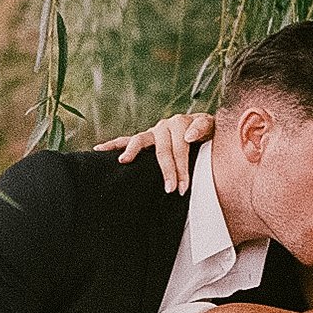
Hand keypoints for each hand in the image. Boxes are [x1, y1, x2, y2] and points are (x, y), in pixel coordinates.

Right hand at [98, 110, 215, 191]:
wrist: (206, 130)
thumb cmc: (210, 133)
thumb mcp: (213, 128)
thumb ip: (203, 128)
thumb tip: (187, 136)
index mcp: (182, 123)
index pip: (180, 147)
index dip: (181, 168)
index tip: (182, 188)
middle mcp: (165, 125)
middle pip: (162, 149)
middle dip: (166, 170)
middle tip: (170, 189)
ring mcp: (153, 132)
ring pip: (140, 141)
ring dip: (133, 152)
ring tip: (124, 161)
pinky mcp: (145, 138)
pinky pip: (127, 140)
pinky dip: (113, 144)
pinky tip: (99, 150)